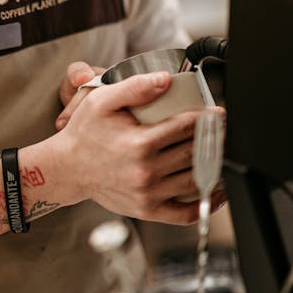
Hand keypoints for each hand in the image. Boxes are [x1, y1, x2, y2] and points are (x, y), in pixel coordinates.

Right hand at [53, 72, 226, 224]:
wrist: (68, 168)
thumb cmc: (85, 133)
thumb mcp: (101, 101)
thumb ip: (134, 87)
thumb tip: (165, 80)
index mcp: (139, 143)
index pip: (185, 128)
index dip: (207, 118)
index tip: (219, 112)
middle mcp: (146, 171)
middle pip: (195, 152)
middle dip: (214, 138)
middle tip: (224, 128)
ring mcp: (148, 194)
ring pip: (195, 179)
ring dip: (215, 165)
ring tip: (222, 152)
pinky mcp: (148, 210)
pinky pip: (185, 212)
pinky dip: (206, 203)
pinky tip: (217, 190)